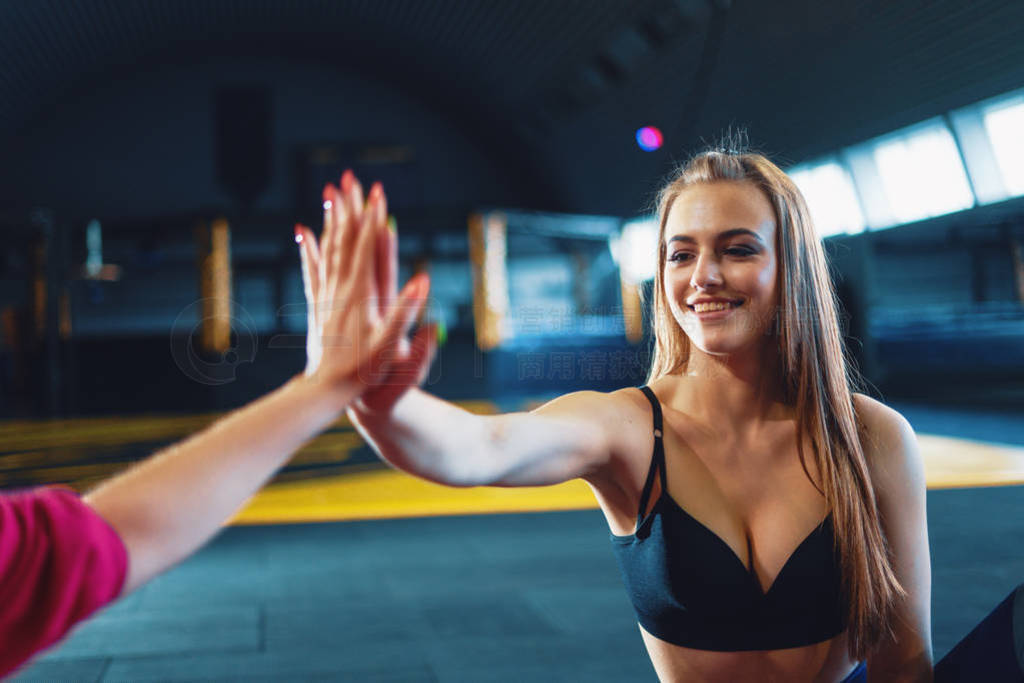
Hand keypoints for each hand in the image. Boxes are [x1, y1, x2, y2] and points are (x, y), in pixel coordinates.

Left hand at [295, 170, 431, 400]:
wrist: (325, 391)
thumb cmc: (362, 373)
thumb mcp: (389, 347)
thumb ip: (405, 314)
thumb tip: (423, 283)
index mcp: (361, 295)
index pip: (367, 248)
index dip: (374, 219)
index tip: (378, 192)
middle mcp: (341, 290)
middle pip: (345, 240)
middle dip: (351, 208)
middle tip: (351, 178)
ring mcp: (327, 296)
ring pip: (328, 249)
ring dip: (332, 220)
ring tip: (331, 194)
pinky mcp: (318, 306)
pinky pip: (313, 269)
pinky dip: (310, 247)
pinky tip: (304, 231)